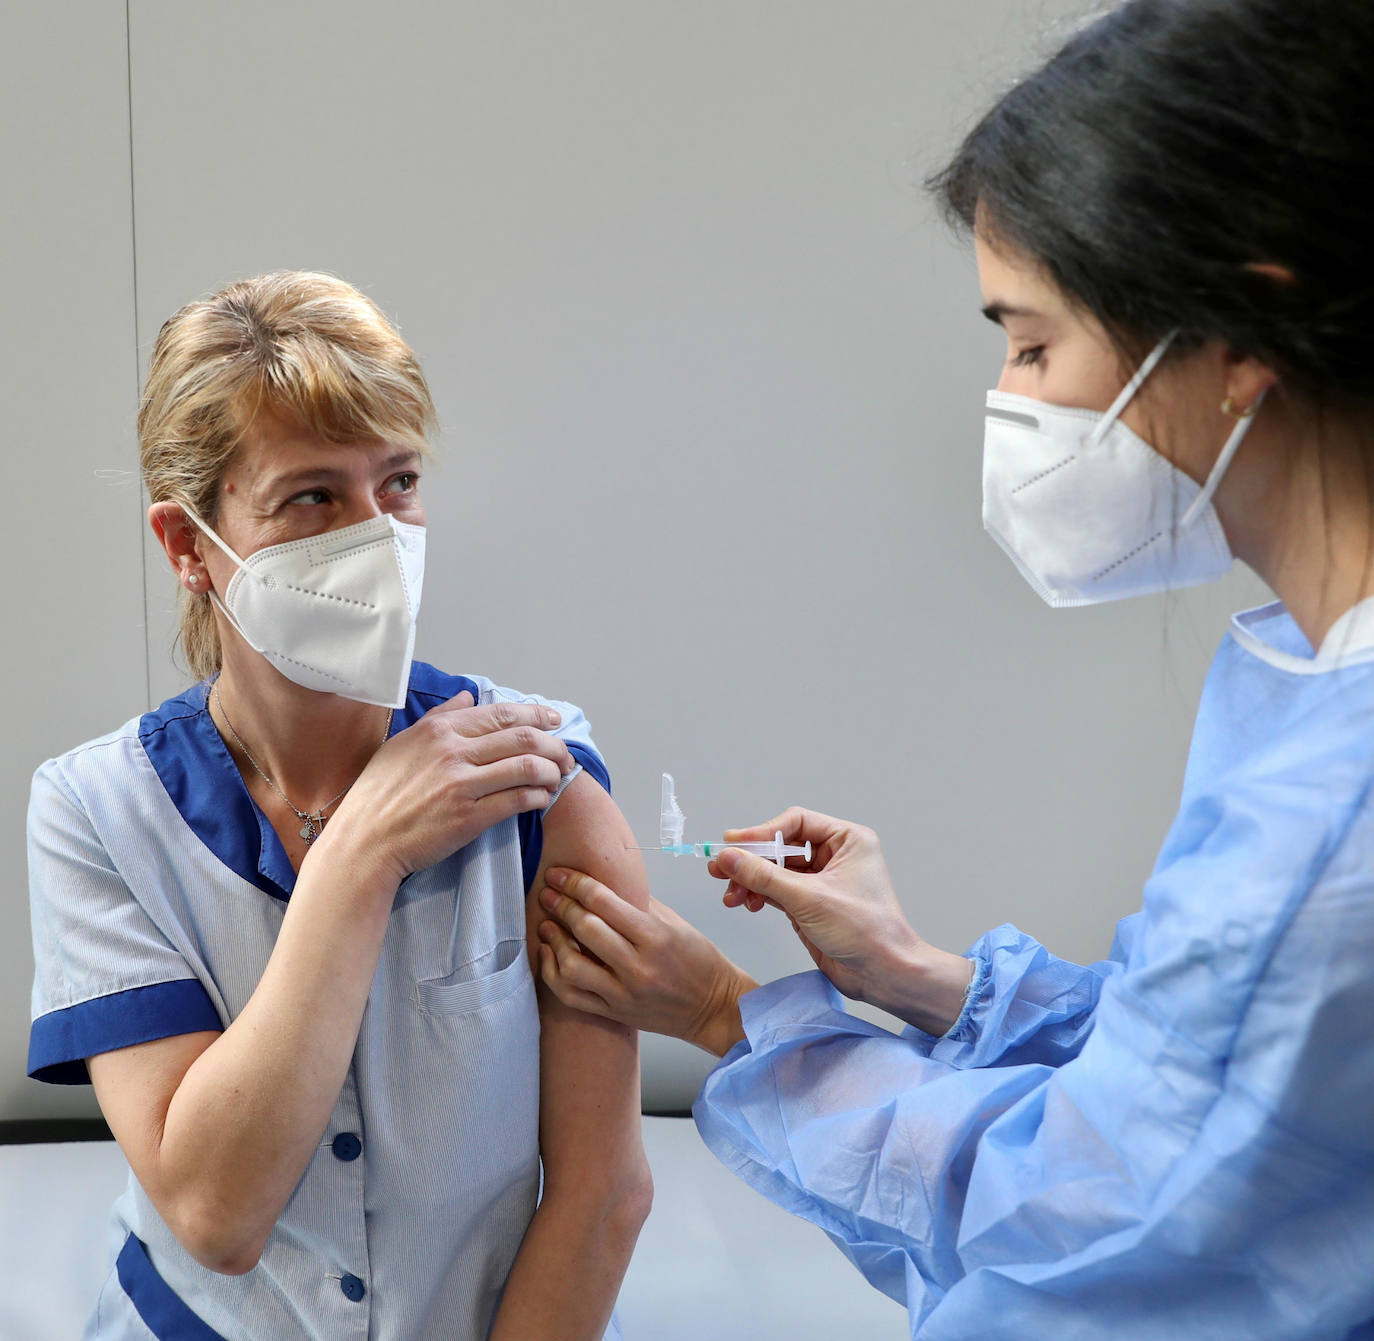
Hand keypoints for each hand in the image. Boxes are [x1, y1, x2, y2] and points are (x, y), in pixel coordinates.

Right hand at [329, 692, 574, 880]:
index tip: (553, 721)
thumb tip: (468, 697)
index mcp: (439, 730)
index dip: (536, 715)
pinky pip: (517, 799)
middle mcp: (453, 751)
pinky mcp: (469, 816)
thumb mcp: (403, 743)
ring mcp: (462, 784)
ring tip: (556, 778)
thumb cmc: (380, 795)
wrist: (365, 840)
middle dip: (553, 744)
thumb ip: (440, 717)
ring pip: (527, 766)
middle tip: (563, 754)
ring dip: (552, 771)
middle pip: (522, 738)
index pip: (502, 714)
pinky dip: (538, 797)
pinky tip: (541, 799)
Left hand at [534, 868, 757, 1056]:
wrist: (714, 1007)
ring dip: (553, 941)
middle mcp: (637, 966)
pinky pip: (571, 995)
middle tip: (547, 892)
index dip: (574, 883)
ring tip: (546, 924)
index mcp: (655, 936)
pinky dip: (553, 973)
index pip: (603, 902)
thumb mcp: (674, 922)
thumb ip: (637, 903)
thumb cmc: (698, 959)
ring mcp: (623, 994)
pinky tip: (549, 955)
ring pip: (572, 966)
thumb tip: (602, 882)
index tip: (557, 874)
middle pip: (585, 929)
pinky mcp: (614, 1013)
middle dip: (560, 905)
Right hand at [708, 808, 972, 1035]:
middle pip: (782, 846)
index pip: (796, 823)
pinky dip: (758, 895)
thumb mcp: (808, 899)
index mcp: (847, 840)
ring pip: (776, 870)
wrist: (884, 974)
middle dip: (751, 860)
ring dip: (751, 880)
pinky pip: (777, 891)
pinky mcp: (811, 904)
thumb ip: (764, 876)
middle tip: (719, 869)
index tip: (733, 845)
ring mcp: (822, 881)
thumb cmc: (864, 931)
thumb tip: (728, 857)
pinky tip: (745, 903)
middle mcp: (835, 855)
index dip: (763, 833)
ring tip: (731, 895)